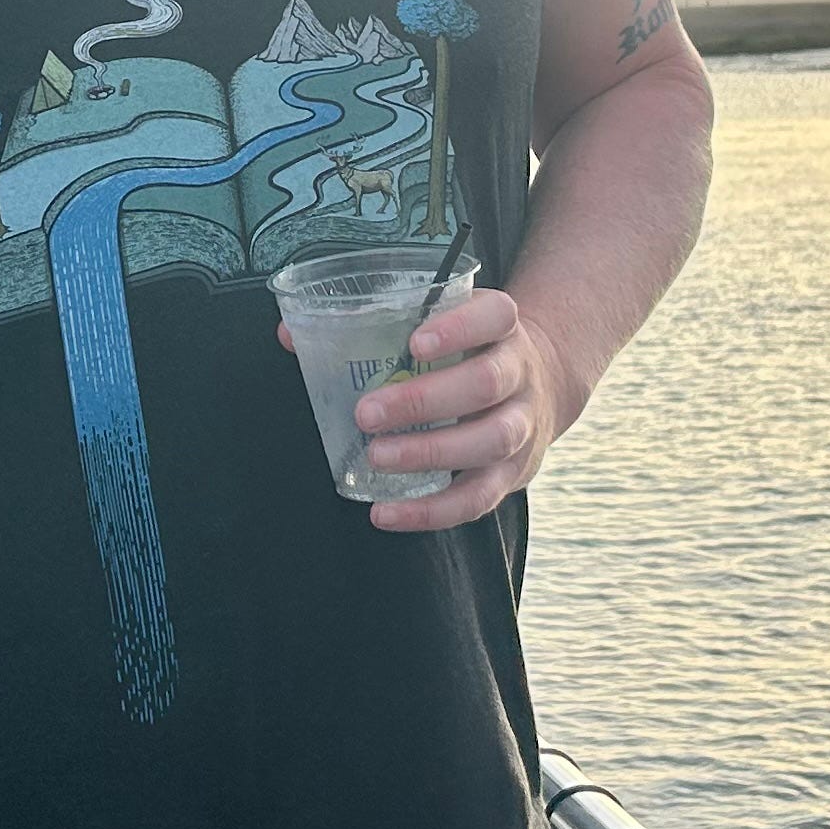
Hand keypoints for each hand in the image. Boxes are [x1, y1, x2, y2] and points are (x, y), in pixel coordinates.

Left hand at [339, 284, 573, 534]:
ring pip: (489, 441)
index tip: (414, 342)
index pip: (495, 315)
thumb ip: (373, 326)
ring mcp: (522, 426)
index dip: (459, 328)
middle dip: (424, 400)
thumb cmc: (466, 352)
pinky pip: (478, 498)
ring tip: (375, 458)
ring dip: (429, 453)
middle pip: (486, 383)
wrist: (538, 387)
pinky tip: (386, 513)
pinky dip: (431, 512)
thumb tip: (291, 336)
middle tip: (366, 413)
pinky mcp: (512, 474)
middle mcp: (520, 374)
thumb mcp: (440, 325)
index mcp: (502, 328)